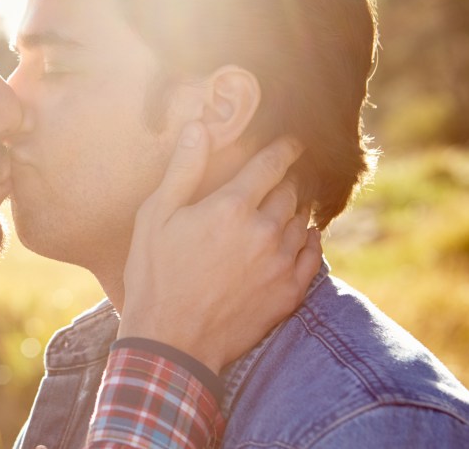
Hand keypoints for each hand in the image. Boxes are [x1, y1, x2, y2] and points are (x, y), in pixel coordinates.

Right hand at [117, 122, 322, 373]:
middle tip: (283, 174)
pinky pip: (313, 255)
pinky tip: (302, 236)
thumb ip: (183, 170)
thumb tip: (199, 127)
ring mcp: (280, 263)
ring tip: (291, 203)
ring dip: (298, 207)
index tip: (292, 142)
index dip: (284, 148)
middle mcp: (264, 230)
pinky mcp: (289, 292)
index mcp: (231, 206)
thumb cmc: (155, 275)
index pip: (271, 163)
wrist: (172, 341)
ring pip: (302, 221)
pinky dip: (310, 240)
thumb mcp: (155, 217)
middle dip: (289, 178)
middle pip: (291, 190)